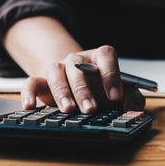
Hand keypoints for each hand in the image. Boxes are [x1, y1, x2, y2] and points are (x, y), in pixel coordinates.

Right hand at [20, 45, 144, 113]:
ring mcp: (59, 68)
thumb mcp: (119, 91)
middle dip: (85, 90)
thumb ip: (131, 97)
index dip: (111, 75)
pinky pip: (31, 82)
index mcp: (99, 57)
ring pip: (56, 72)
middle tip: (91, 109)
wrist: (78, 83)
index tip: (116, 96)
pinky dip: (29, 93)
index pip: (105, 56)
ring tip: (68, 110)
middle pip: (79, 68)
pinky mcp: (42, 80)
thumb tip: (135, 108)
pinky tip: (30, 106)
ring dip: (62, 92)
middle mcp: (78, 60)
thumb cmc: (101, 87)